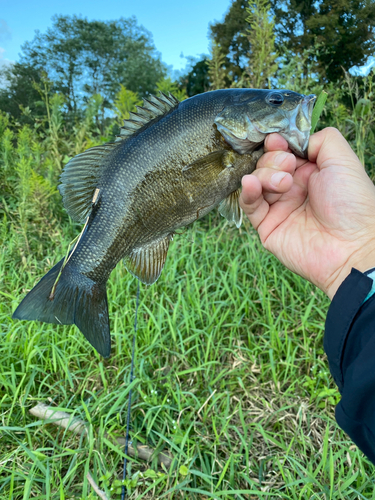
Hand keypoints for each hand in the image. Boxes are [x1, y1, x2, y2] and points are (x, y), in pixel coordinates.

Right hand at [240, 127, 374, 298]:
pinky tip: (251, 184)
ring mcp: (279, 207)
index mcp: (311, 172)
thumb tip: (296, 140)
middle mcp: (293, 188)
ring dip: (265, 175)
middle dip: (273, 160)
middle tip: (288, 167)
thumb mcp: (343, 161)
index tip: (278, 141)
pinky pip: (249, 204)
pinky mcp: (267, 226)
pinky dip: (247, 191)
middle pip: (267, 163)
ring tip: (283, 184)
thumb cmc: (352, 205)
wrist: (350, 248)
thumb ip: (322, 139)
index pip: (284, 151)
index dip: (278, 144)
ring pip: (256, 180)